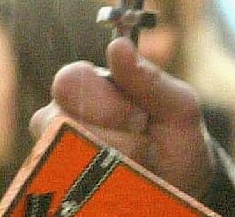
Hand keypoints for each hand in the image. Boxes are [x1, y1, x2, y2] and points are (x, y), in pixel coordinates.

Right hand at [31, 37, 214, 200]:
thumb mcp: (177, 107)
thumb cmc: (176, 138)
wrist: (181, 188)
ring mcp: (53, 153)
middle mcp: (61, 117)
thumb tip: (117, 46)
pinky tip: (123, 184)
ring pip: (68, 158)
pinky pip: (68, 189)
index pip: (69, 80)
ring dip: (114, 165)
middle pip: (64, 123)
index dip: (105, 103)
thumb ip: (149, 79)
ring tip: (137, 163)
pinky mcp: (56, 185)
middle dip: (115, 137)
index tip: (139, 118)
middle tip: (142, 140)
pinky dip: (105, 188)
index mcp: (89, 85)